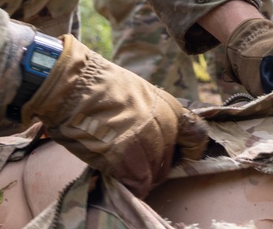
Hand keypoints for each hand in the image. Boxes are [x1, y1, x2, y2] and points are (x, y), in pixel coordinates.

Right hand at [18, 35, 207, 196]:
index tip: (176, 155)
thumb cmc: (98, 87)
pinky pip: (136, 185)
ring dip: (135, 175)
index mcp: (171, 108)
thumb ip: (152, 117)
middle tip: (128, 158)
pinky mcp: (130, 162)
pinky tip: (112, 170)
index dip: (187, 150)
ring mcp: (149, 145)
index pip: (196, 138)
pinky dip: (126, 184)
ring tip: (115, 161)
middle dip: (150, 165)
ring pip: (151, 176)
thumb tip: (151, 137)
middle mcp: (166, 127)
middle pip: (167, 162)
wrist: (76, 86)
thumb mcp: (138, 94)